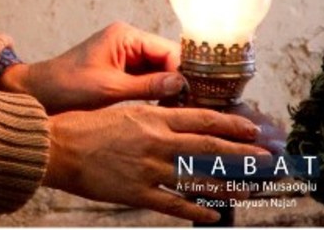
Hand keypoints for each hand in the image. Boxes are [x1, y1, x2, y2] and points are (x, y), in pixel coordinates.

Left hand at [0, 22, 185, 112]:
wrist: (38, 93)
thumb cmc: (66, 86)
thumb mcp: (110, 89)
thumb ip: (147, 86)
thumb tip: (182, 84)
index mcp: (125, 36)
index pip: (169, 50)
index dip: (186, 73)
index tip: (200, 97)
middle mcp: (128, 42)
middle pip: (169, 61)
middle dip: (182, 83)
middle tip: (198, 108)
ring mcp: (125, 57)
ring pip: (161, 72)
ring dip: (171, 91)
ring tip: (185, 113)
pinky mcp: (121, 72)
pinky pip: (149, 81)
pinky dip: (158, 95)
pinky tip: (167, 112)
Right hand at [44, 104, 270, 222]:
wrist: (56, 146)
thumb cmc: (82, 124)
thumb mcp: (120, 108)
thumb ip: (150, 115)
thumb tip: (177, 120)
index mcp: (151, 117)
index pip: (202, 119)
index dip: (232, 124)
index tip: (252, 129)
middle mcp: (156, 142)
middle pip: (210, 148)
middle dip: (243, 155)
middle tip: (267, 160)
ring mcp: (148, 169)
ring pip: (199, 178)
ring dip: (228, 185)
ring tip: (249, 189)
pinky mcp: (137, 192)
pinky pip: (175, 205)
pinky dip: (197, 211)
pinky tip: (213, 215)